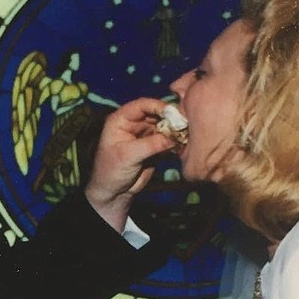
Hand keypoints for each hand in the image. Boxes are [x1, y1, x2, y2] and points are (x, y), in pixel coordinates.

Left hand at [85, 98, 174, 231]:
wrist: (114, 192)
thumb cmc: (111, 171)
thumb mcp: (128, 155)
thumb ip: (150, 144)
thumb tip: (173, 136)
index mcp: (121, 120)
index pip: (141, 105)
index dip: (157, 106)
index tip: (173, 112)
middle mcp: (135, 124)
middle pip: (156, 114)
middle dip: (170, 118)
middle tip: (185, 124)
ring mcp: (146, 135)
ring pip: (164, 126)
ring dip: (175, 130)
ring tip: (187, 134)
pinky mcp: (155, 147)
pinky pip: (169, 140)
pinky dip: (176, 141)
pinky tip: (184, 144)